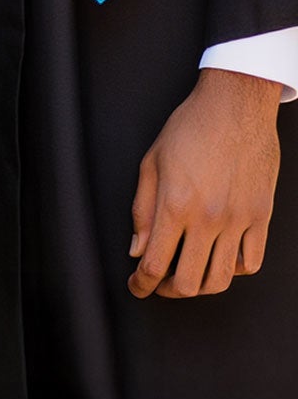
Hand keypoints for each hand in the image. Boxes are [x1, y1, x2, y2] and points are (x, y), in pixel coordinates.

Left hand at [129, 66, 280, 298]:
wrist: (235, 107)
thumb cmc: (189, 128)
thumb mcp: (151, 162)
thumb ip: (142, 210)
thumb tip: (137, 249)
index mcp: (175, 204)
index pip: (155, 263)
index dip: (141, 284)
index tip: (136, 287)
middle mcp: (209, 219)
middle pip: (189, 282)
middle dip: (167, 291)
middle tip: (157, 284)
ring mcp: (239, 221)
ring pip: (222, 279)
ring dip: (200, 287)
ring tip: (186, 278)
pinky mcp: (261, 218)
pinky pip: (251, 262)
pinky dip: (233, 270)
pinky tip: (219, 260)